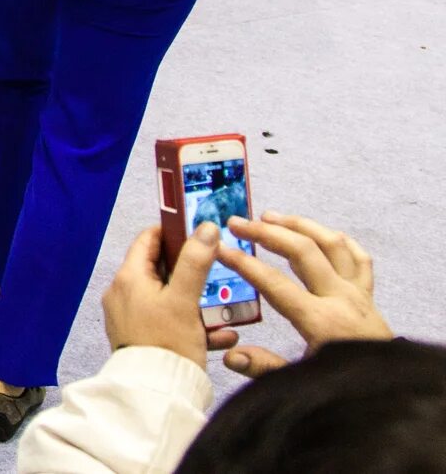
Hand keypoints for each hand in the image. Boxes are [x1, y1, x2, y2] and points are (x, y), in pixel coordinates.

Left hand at [102, 224, 218, 369]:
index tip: (197, 233)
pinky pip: (165, 322)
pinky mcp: (138, 338)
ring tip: (223, 306)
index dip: (172, 232)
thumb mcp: (185, 298)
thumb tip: (205, 227)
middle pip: (158, 269)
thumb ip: (195, 262)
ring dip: (195, 301)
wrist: (155, 392)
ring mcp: (128, 317)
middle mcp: (122, 293)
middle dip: (189, 270)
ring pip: (166, 298)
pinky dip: (189, 323)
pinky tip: (220, 335)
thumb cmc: (167, 341)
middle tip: (217, 270)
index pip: (147, 240)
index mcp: (129, 277)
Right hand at [213, 212, 391, 377]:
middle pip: (303, 251)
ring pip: (332, 244)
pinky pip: (359, 259)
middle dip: (266, 232)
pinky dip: (341, 241)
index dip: (244, 263)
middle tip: (237, 223)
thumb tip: (230, 355)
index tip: (219, 248)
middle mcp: (341, 299)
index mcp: (321, 321)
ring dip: (300, 225)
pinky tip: (321, 234)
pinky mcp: (370, 296)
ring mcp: (359, 294)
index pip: (275, 283)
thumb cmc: (346, 390)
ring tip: (271, 216)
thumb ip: (265, 368)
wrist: (392, 395)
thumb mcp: (302, 384)